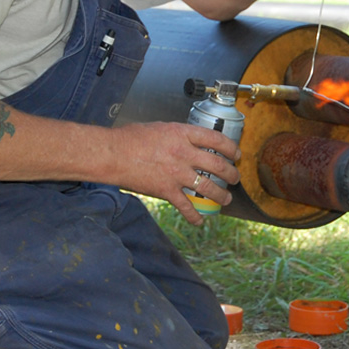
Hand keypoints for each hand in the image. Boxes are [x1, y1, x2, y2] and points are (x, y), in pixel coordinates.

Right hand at [110, 121, 240, 224]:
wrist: (113, 154)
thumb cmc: (131, 138)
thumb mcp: (161, 127)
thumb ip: (179, 135)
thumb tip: (191, 141)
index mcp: (183, 134)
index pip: (217, 139)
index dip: (231, 147)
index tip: (235, 153)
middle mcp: (184, 153)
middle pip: (218, 164)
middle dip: (231, 173)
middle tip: (235, 177)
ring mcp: (177, 173)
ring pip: (208, 186)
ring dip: (221, 194)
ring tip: (226, 198)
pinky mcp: (167, 190)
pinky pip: (186, 206)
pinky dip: (194, 216)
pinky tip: (200, 220)